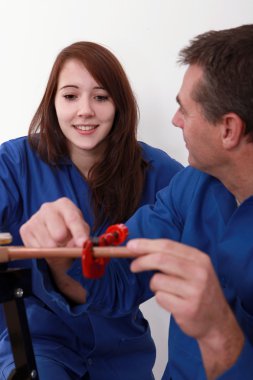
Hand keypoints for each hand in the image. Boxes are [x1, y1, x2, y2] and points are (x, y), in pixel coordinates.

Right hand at [20, 197, 89, 247]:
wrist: (53, 234)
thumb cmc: (70, 231)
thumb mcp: (81, 231)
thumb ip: (82, 235)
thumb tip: (81, 244)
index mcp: (64, 204)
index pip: (72, 219)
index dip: (79, 233)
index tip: (83, 244)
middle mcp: (48, 207)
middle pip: (59, 233)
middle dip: (65, 243)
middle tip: (66, 243)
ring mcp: (34, 218)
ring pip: (48, 245)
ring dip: (55, 250)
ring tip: (57, 244)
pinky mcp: (25, 229)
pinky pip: (37, 249)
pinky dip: (45, 252)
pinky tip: (46, 244)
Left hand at [128, 238, 243, 378]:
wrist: (217, 322)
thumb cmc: (200, 292)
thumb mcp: (193, 269)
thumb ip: (172, 257)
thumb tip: (140, 249)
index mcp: (199, 258)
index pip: (167, 245)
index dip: (146, 244)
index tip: (131, 246)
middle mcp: (199, 272)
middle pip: (161, 259)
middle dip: (142, 261)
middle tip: (133, 266)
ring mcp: (194, 291)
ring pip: (157, 280)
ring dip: (154, 285)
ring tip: (166, 291)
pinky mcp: (187, 308)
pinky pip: (160, 298)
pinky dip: (160, 299)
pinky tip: (173, 302)